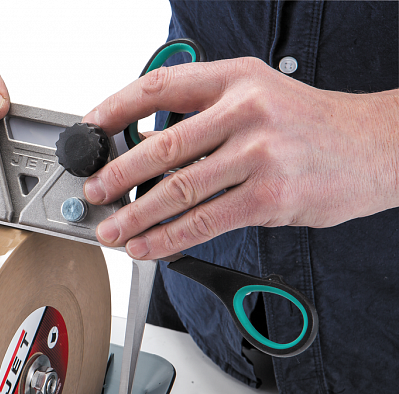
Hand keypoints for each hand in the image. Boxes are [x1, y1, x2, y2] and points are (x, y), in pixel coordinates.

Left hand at [82, 57, 398, 259]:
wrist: (376, 145)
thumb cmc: (310, 124)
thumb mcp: (258, 97)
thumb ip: (204, 118)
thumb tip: (147, 149)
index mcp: (235, 79)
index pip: (160, 86)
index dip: (116, 109)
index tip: (90, 131)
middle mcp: (245, 111)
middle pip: (162, 146)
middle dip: (118, 175)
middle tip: (94, 193)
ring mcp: (259, 154)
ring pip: (179, 191)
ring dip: (137, 216)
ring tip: (113, 230)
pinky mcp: (270, 197)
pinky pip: (205, 222)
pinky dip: (169, 239)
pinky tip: (149, 246)